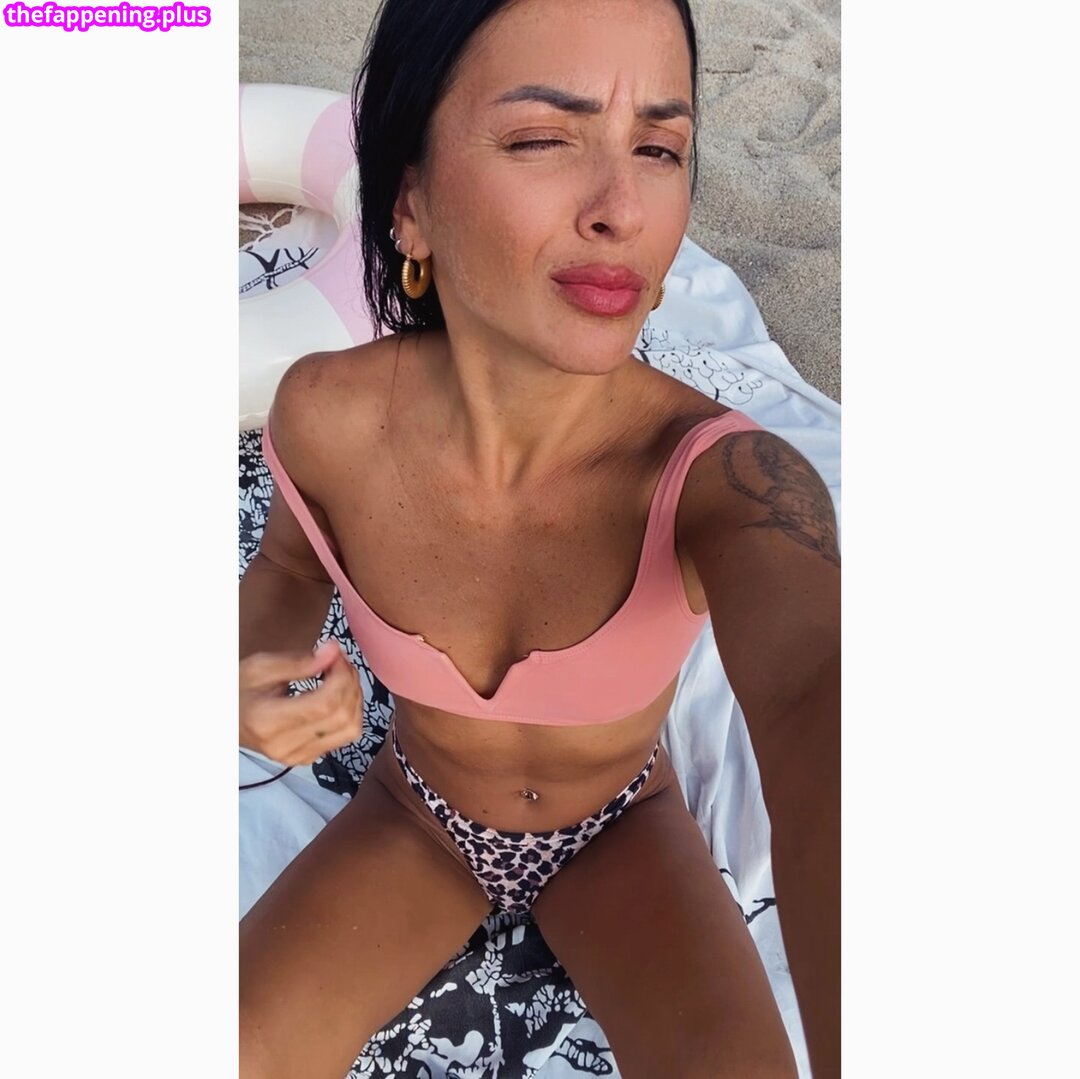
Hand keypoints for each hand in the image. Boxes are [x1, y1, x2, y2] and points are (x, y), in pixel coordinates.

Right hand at [239, 640, 363, 764]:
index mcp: (268, 722)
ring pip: (350, 729)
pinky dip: (349, 712)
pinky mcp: (306, 759)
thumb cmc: (237, 690)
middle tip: (339, 661)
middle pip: (342, 716)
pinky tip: (336, 695)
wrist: (222, 720)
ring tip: (339, 676)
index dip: (341, 676)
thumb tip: (333, 651)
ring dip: (354, 698)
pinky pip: (344, 737)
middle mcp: (284, 746)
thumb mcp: (259, 667)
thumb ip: (298, 661)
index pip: (324, 703)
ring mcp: (297, 757)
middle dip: (350, 683)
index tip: (336, 655)